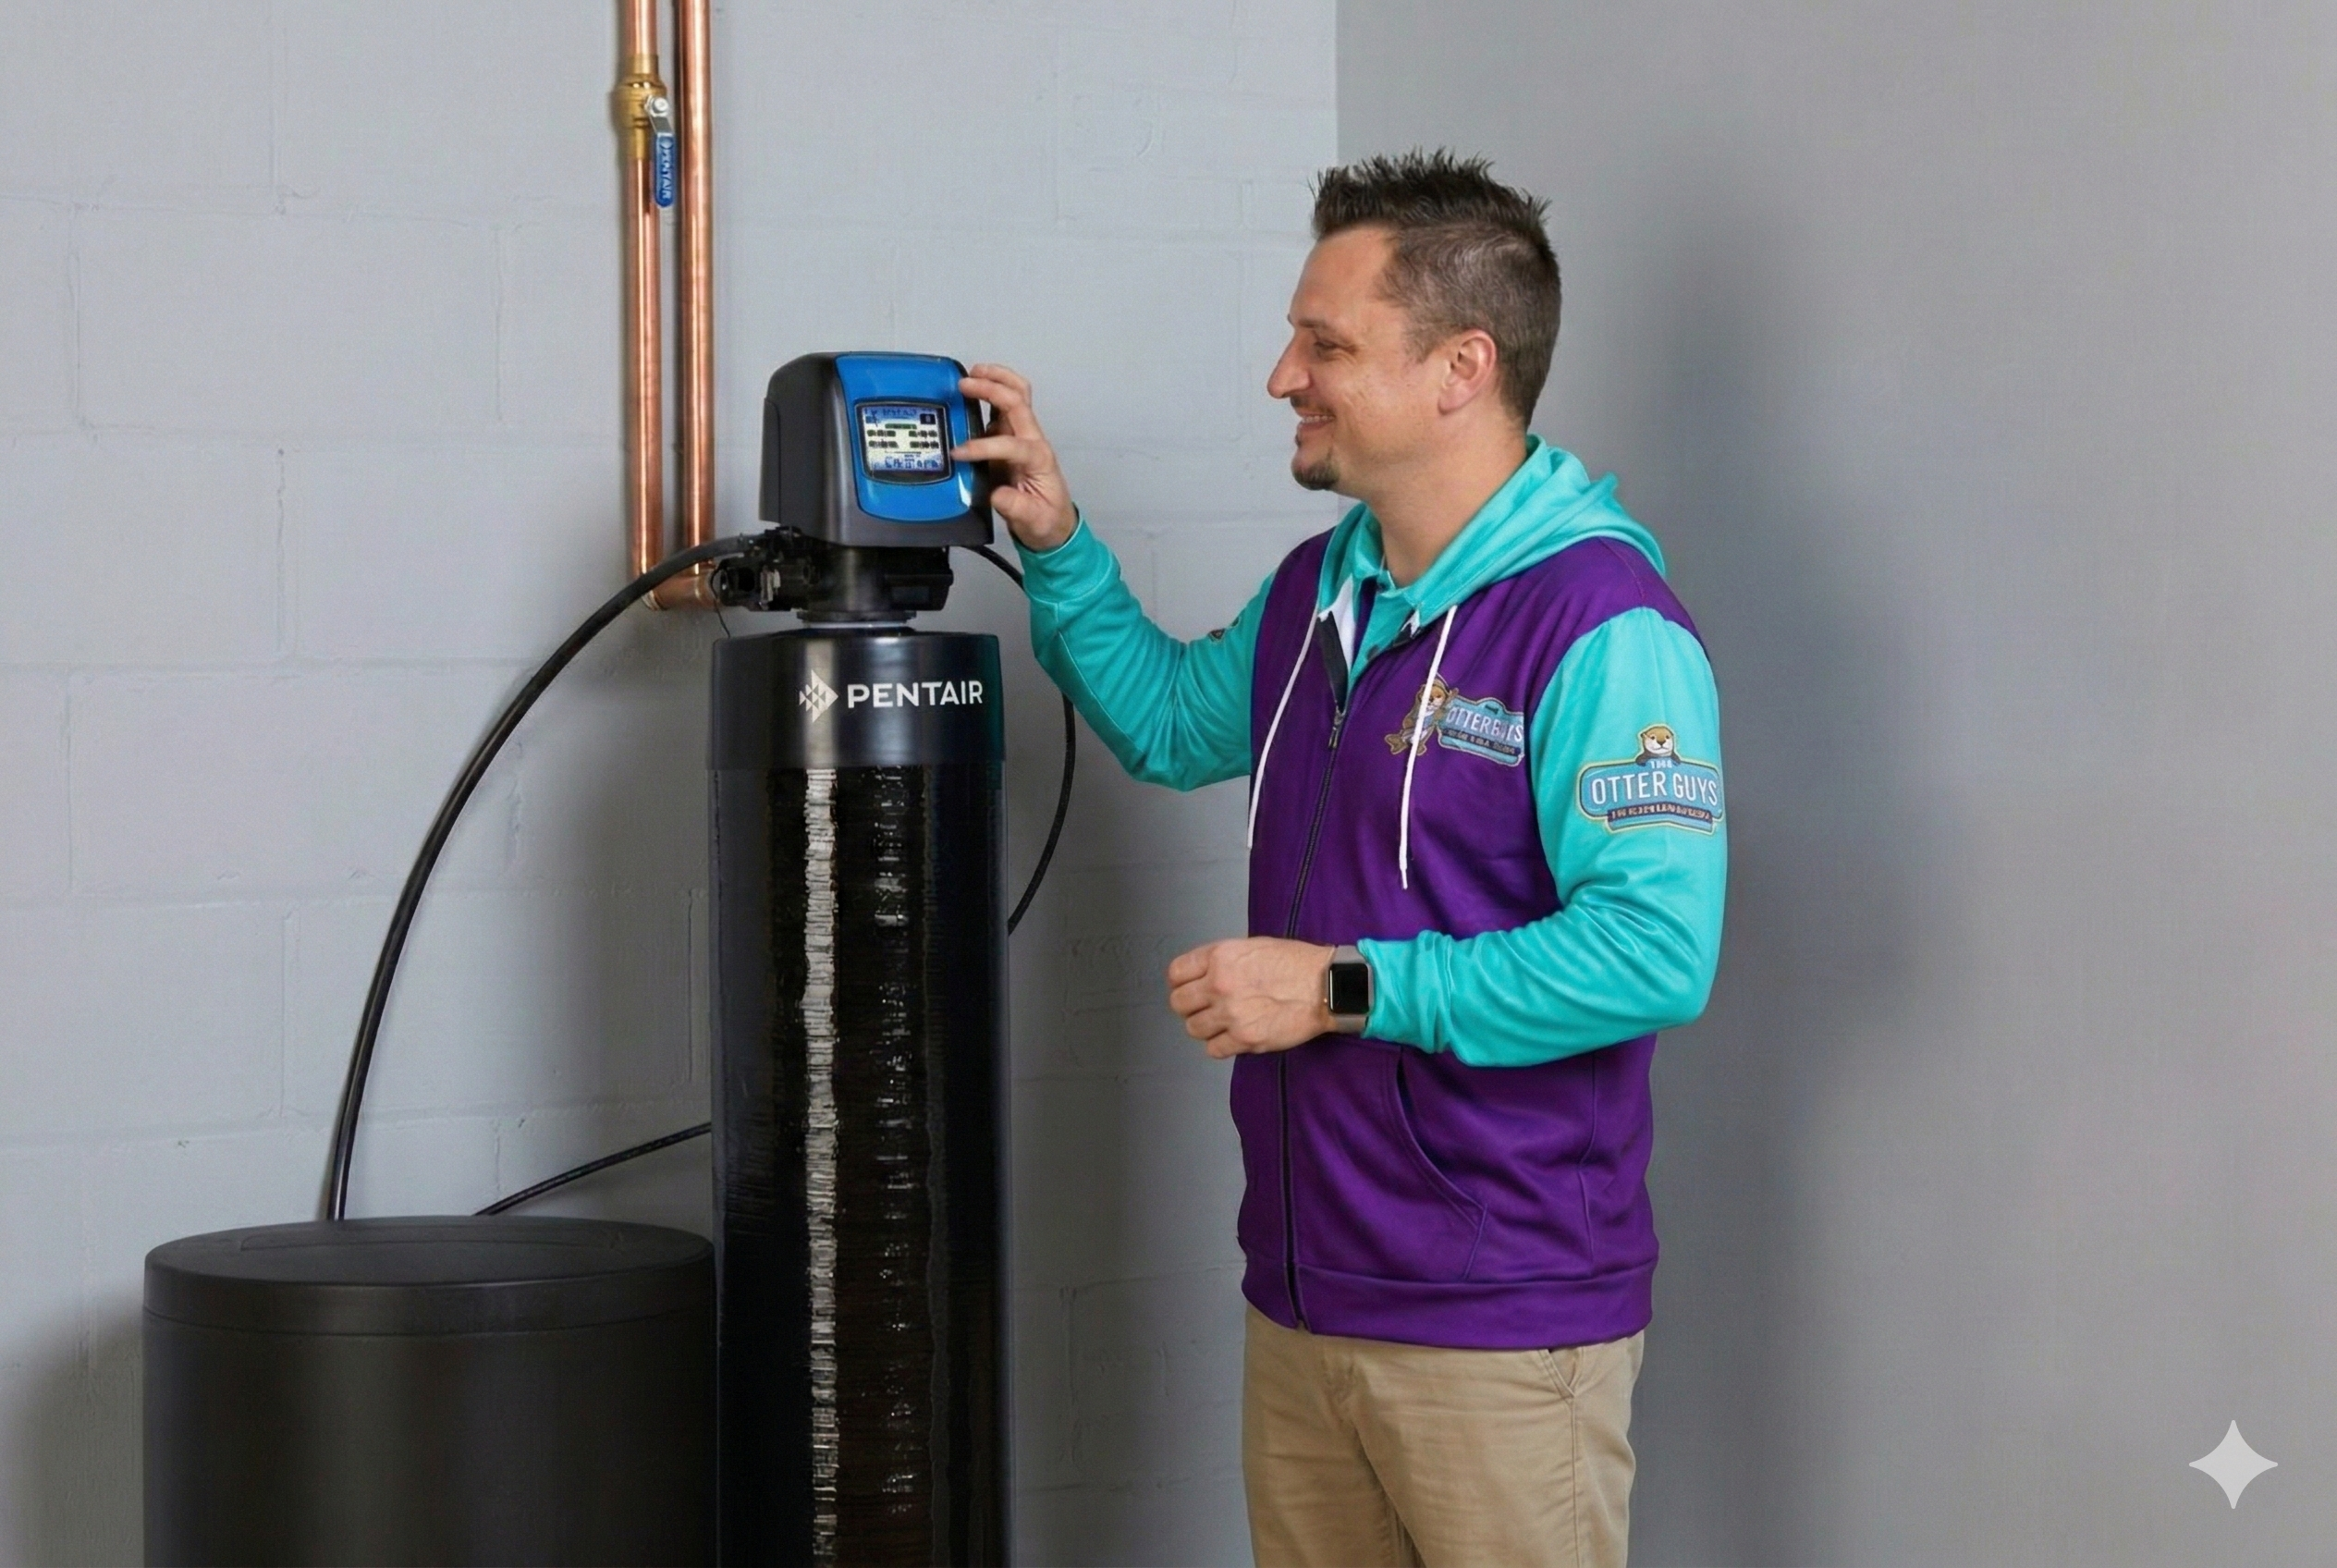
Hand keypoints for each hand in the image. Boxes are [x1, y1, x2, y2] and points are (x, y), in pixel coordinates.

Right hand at [951, 364, 1078, 551]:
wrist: (1053, 524)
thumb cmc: (1045, 521)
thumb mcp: (1032, 521)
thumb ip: (1016, 506)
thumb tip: (996, 493)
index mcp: (1039, 459)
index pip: (1011, 443)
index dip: (984, 446)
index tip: (958, 454)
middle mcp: (1033, 440)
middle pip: (1018, 402)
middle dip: (993, 388)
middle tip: (965, 383)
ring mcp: (1023, 436)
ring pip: (1017, 396)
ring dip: (996, 379)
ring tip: (972, 372)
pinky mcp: (1012, 439)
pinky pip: (1003, 408)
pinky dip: (990, 393)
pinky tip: (972, 389)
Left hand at [1166, 939, 1334, 1058]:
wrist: (1326, 986)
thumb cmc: (1297, 964)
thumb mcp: (1253, 947)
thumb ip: (1223, 960)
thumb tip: (1204, 974)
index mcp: (1220, 957)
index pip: (1176, 973)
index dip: (1180, 982)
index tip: (1188, 988)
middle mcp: (1219, 984)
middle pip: (1179, 1003)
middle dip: (1190, 1006)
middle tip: (1205, 1008)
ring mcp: (1230, 1014)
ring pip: (1193, 1028)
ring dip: (1205, 1027)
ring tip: (1222, 1023)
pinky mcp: (1244, 1039)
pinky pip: (1213, 1050)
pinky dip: (1221, 1046)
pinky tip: (1234, 1037)